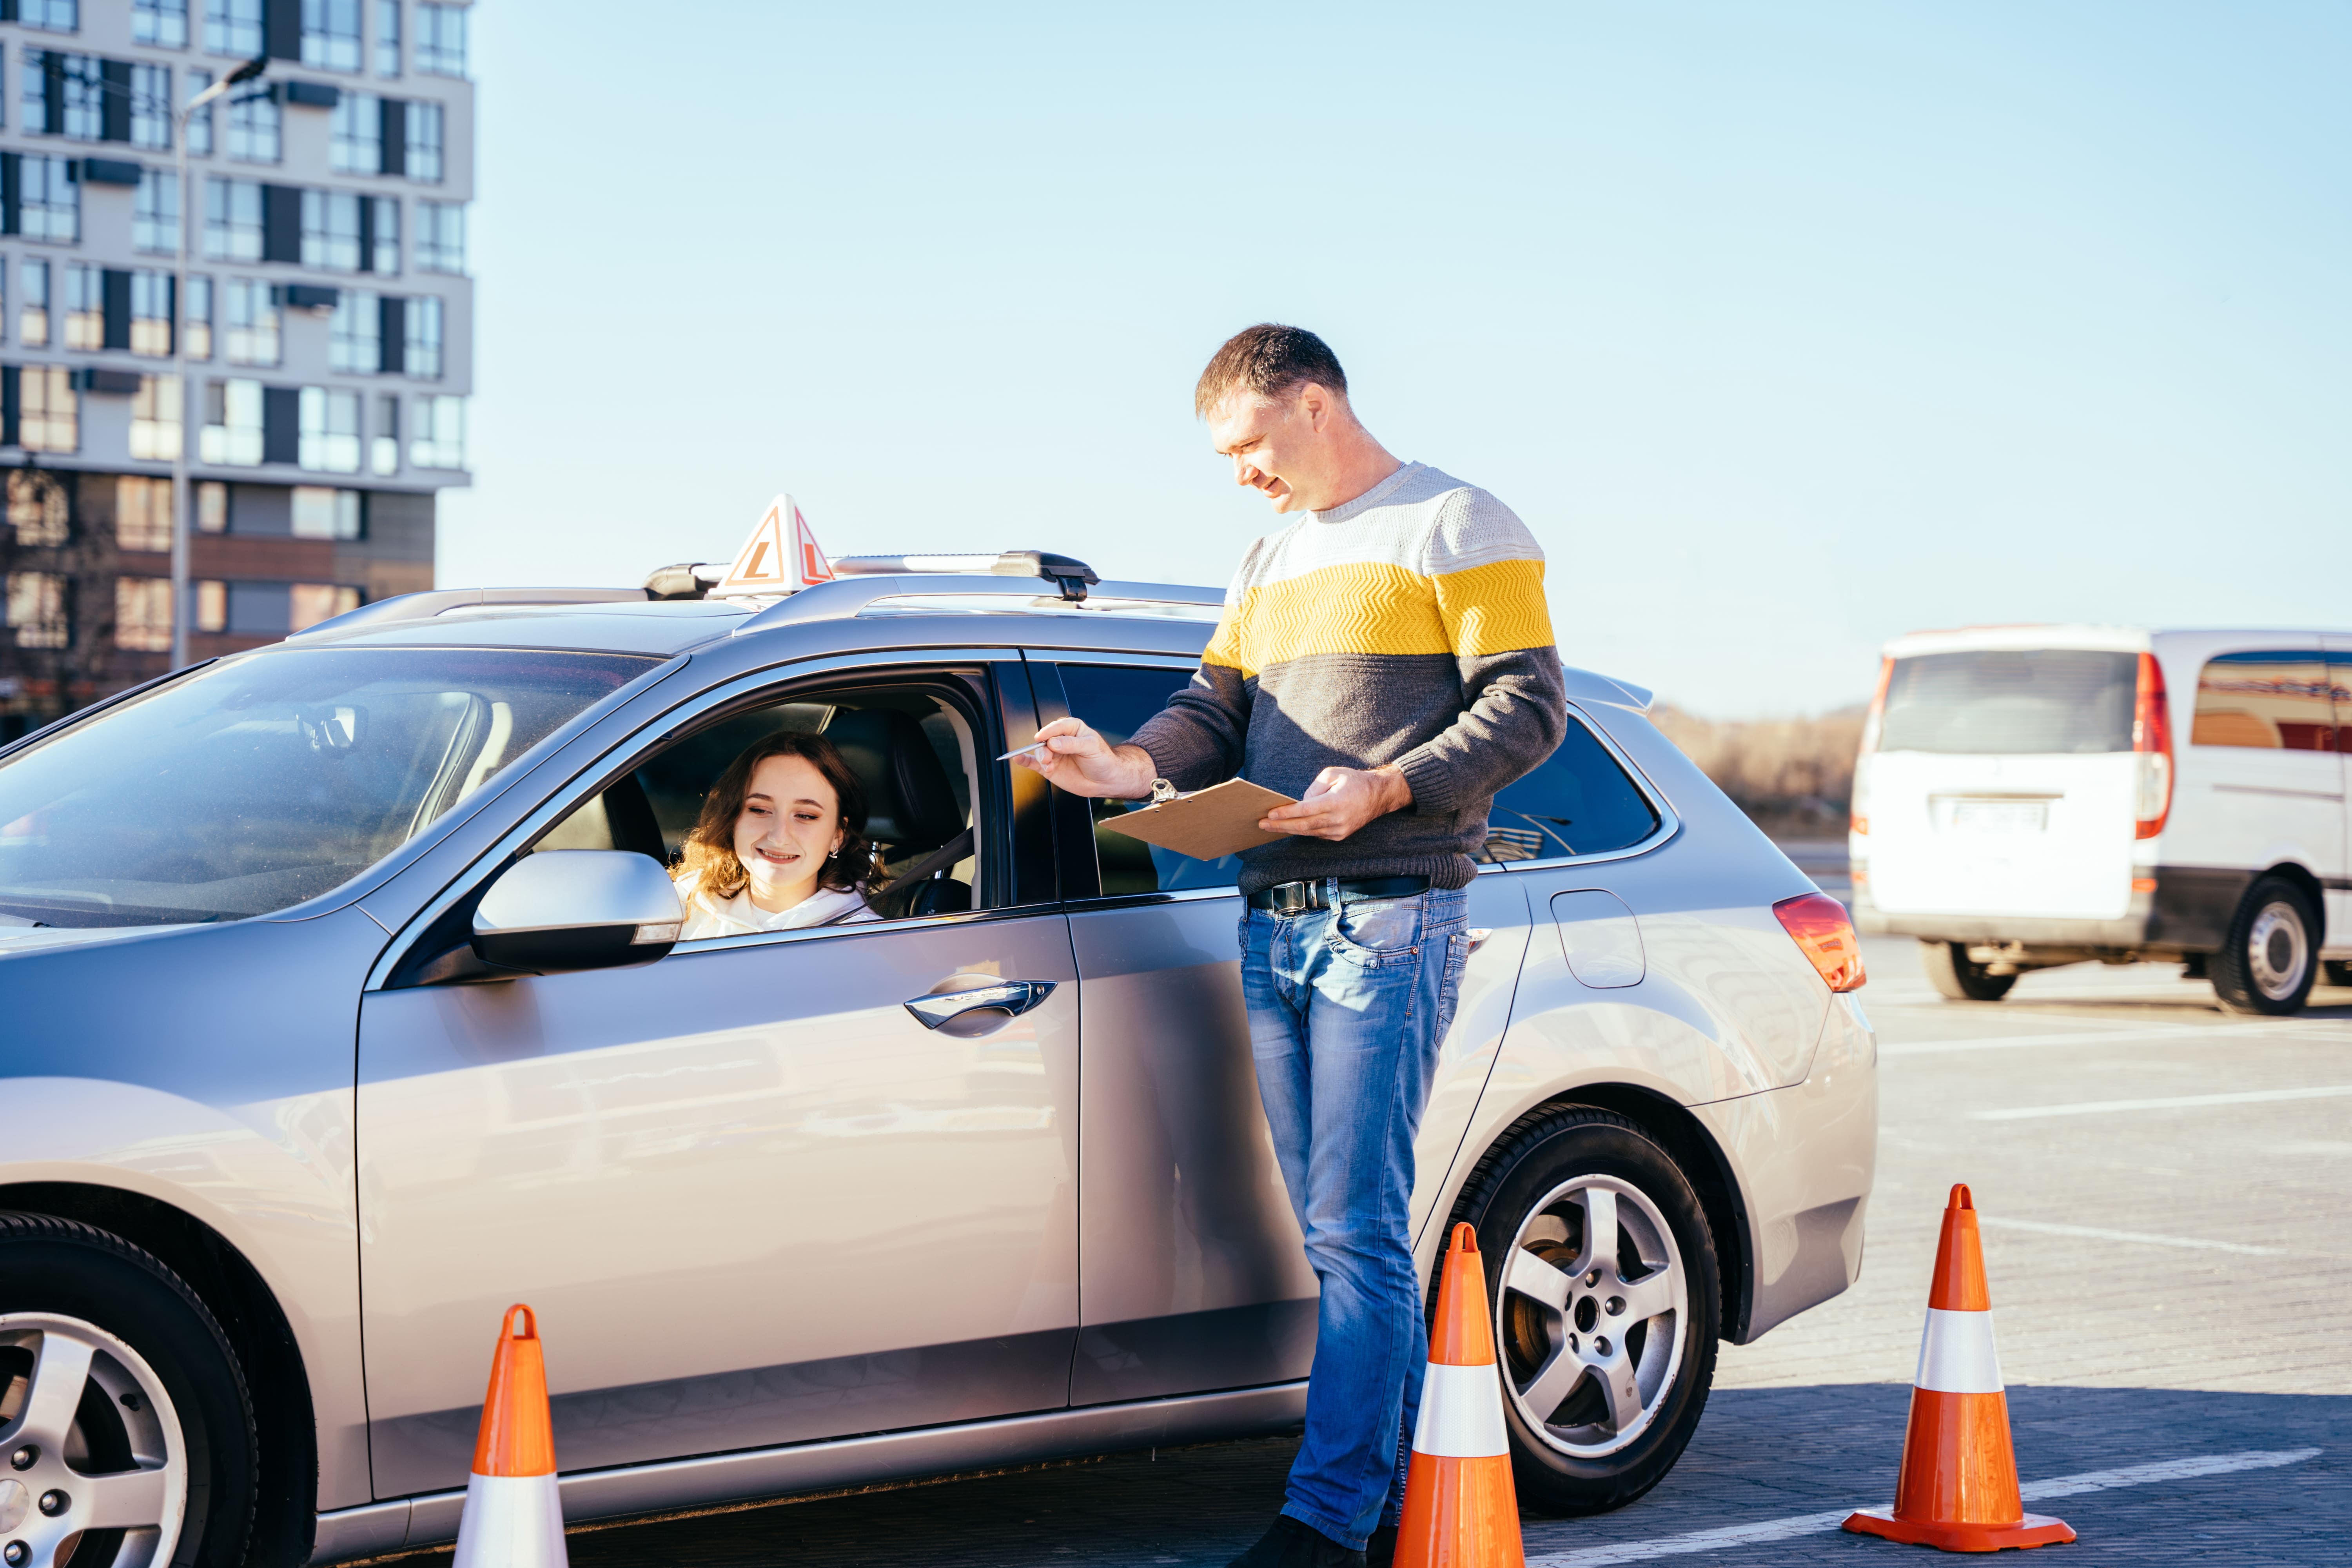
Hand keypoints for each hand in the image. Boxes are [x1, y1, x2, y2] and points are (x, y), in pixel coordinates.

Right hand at [1009, 716, 1156, 799]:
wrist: (1106, 780)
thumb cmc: (1102, 760)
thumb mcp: (1091, 748)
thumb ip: (1072, 744)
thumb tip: (1053, 743)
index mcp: (1072, 729)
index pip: (1057, 727)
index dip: (1049, 732)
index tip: (1043, 738)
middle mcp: (1061, 740)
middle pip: (1045, 739)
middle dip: (1043, 747)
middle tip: (1047, 757)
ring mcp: (1054, 754)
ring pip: (1039, 752)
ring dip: (1041, 758)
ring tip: (1049, 765)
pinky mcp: (1050, 768)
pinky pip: (1034, 763)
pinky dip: (1025, 761)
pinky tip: (1018, 758)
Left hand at [1259, 765, 1411, 841]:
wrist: (1378, 796)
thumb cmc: (1354, 781)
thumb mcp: (1333, 774)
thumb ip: (1314, 787)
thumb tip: (1299, 802)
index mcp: (1336, 802)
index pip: (1305, 810)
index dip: (1286, 813)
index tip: (1270, 813)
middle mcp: (1338, 820)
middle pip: (1303, 825)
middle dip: (1280, 825)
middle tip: (1262, 824)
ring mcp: (1339, 831)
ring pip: (1308, 832)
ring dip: (1288, 829)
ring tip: (1270, 826)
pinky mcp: (1339, 836)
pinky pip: (1316, 834)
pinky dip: (1301, 830)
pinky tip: (1288, 827)